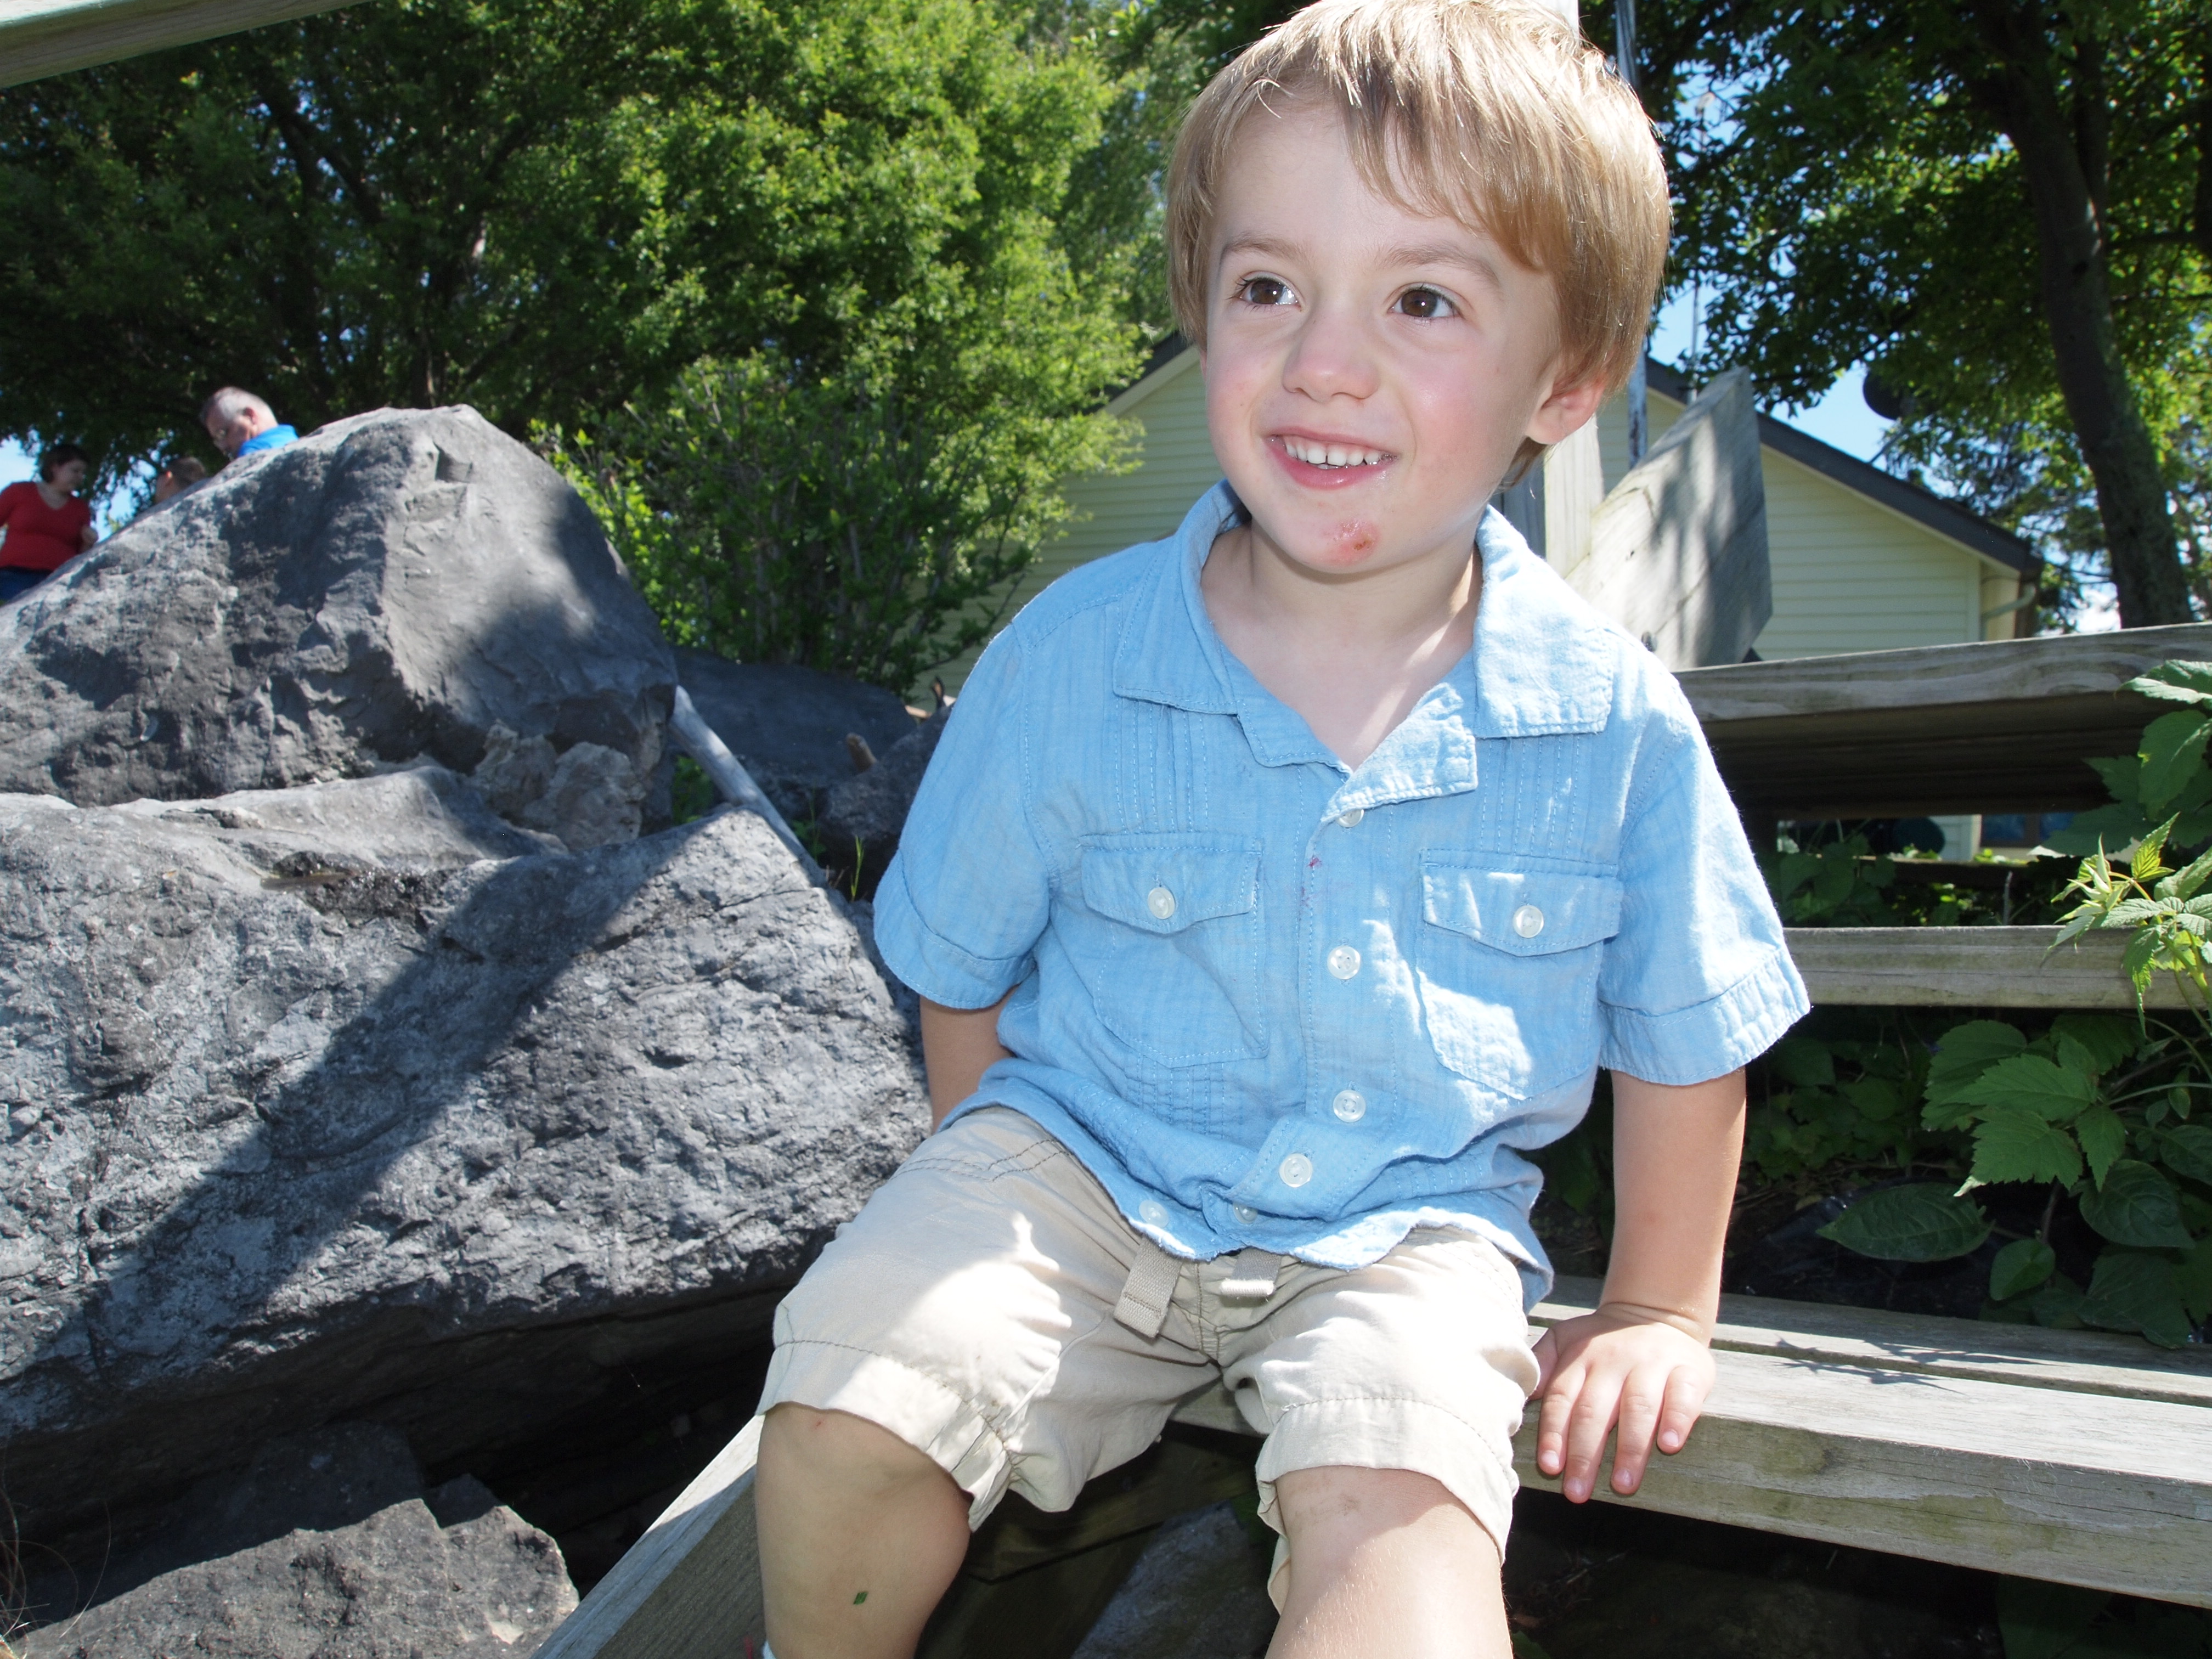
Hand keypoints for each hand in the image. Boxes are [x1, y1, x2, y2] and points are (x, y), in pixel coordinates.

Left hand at [1530, 1301, 1713, 1502]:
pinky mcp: (1688, 1370)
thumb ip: (1542, 1362)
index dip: (1554, 1434)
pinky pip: (1683, 1395)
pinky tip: (1669, 1445)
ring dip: (1630, 1448)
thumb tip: (1523, 1392)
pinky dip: (1677, 1420)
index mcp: (1581, 1358)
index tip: (1550, 1468)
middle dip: (1585, 1454)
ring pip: (1638, 1407)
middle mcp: (1614, 1361)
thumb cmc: (1602, 1341)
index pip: (1562, 1399)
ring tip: (1623, 1483)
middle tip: (1578, 1491)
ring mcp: (1652, 1364)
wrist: (1656, 1311)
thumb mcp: (1565, 1338)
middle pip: (1595, 1410)